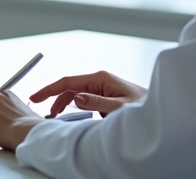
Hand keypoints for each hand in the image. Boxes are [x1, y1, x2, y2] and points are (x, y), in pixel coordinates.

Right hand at [30, 70, 146, 117]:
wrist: (159, 110)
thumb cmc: (143, 106)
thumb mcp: (119, 107)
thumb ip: (97, 102)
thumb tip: (76, 97)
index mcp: (100, 78)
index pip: (68, 82)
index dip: (49, 90)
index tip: (36, 97)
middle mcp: (99, 81)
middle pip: (69, 88)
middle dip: (53, 98)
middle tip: (39, 109)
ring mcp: (102, 88)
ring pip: (75, 94)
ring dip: (63, 103)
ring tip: (53, 116)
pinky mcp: (105, 96)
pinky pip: (83, 99)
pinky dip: (73, 106)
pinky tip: (68, 114)